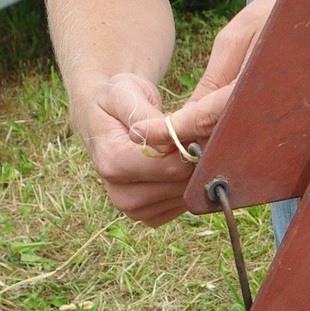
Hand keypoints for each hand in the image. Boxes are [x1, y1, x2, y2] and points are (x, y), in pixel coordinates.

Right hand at [81, 0, 280, 228]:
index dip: (191, 147)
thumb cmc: (116, 101)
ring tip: (193, 149)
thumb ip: (144, 115)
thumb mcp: (124, 94)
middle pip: (179, 185)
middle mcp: (120, 194)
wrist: (105, 121)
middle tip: (203, 136)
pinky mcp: (149, 216)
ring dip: (195, 175)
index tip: (200, 127)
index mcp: (112, 163)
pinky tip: (185, 166)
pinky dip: (189, 187)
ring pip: (184, 198)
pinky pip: (181, 207)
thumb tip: (166, 139)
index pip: (168, 166)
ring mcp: (134, 209)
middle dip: (196, 161)